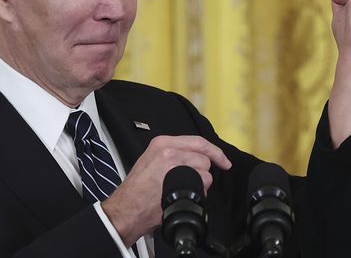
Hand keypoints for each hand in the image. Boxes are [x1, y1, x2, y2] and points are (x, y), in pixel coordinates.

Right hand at [101, 135, 231, 243]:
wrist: (126, 209)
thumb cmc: (136, 191)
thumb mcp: (150, 161)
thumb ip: (173, 154)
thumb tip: (195, 158)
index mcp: (162, 143)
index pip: (198, 141)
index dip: (215, 152)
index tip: (223, 161)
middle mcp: (169, 151)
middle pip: (204, 158)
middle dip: (202, 173)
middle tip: (190, 182)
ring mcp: (175, 165)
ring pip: (205, 173)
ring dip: (200, 185)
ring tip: (182, 190)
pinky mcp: (180, 181)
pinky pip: (202, 186)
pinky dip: (199, 194)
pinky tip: (183, 196)